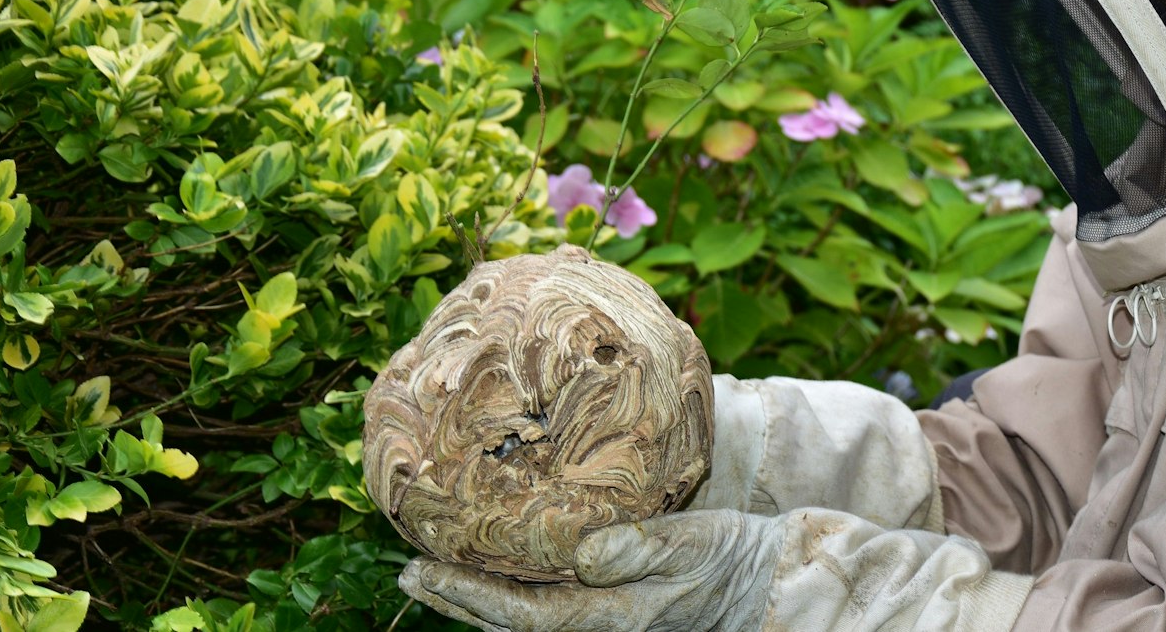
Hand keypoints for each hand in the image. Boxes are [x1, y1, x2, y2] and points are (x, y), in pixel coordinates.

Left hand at [400, 509, 782, 631]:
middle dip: (455, 601)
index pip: (524, 616)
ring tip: (431, 574)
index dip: (468, 596)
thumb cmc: (727, 555)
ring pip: (521, 622)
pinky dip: (506, 595)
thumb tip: (584, 555)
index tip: (423, 570)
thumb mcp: (691, 542)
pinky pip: (542, 609)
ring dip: (473, 601)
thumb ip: (640, 547)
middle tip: (408, 571)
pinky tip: (489, 572)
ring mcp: (601, 622)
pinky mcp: (606, 609)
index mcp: (612, 616)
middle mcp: (598, 627)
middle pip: (509, 627)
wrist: (758, 580)